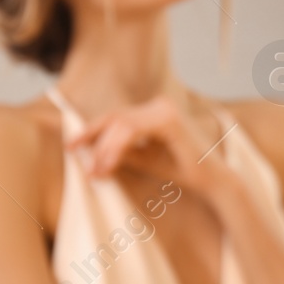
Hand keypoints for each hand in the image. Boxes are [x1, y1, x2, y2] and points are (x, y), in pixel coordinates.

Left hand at [67, 92, 232, 198]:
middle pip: (115, 116)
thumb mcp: (144, 159)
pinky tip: (107, 165)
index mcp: (155, 109)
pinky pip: (132, 131)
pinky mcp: (169, 121)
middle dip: (92, 137)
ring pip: (121, 124)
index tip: (72, 145)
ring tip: (95, 171)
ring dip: (103, 148)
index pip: (117, 116)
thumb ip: (121, 151)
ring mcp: (165, 110)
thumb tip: (89, 152)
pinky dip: (116, 149)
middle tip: (74, 154)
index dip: (91, 129)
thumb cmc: (181, 169)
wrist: (211, 180)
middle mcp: (160, 104)